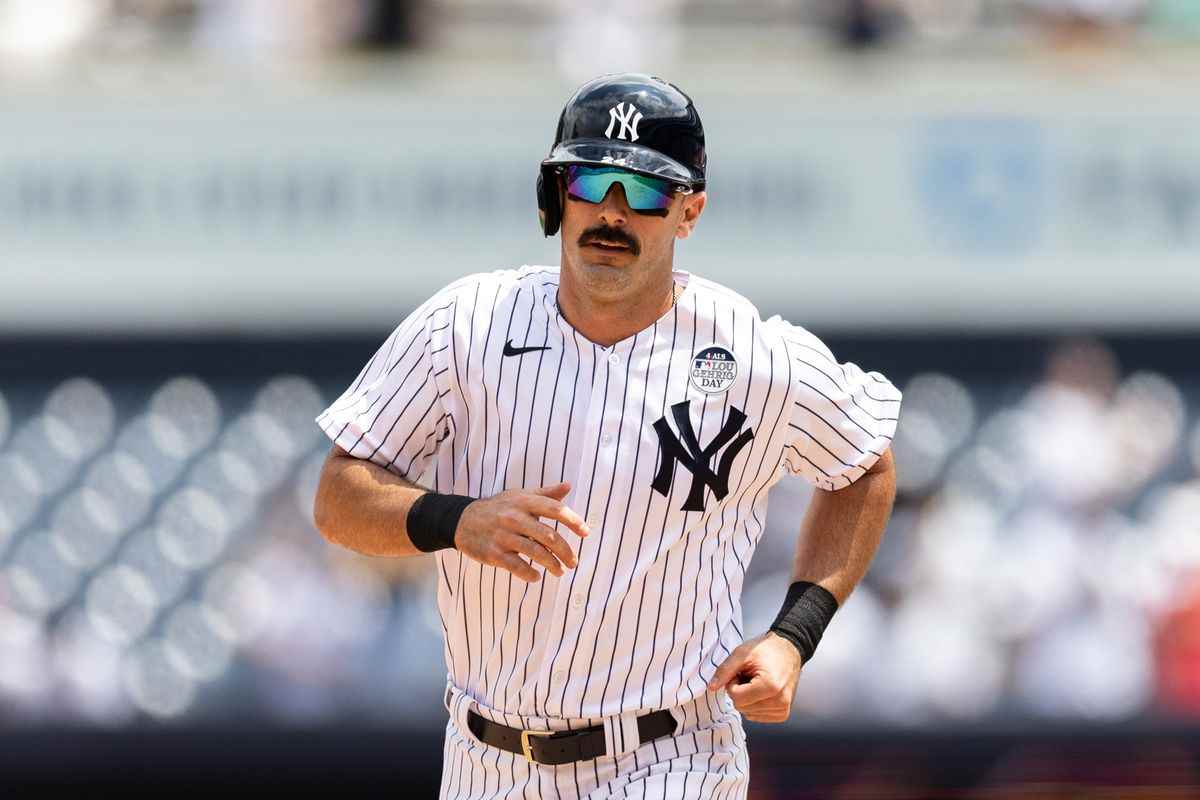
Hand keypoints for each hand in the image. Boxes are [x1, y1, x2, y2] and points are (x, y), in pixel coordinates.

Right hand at [453, 482, 589, 581]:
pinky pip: (517, 566)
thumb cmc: (498, 507)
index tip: (586, 532)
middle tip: (574, 562)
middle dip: (565, 551)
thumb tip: (568, 486)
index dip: (573, 520)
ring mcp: (503, 536)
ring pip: (535, 553)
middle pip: (548, 536)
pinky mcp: (494, 553)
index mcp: (524, 502)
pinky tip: (537, 577)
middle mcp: (514, 518)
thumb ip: (545, 494)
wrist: (462, 520)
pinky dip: (530, 574)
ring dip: (552, 565)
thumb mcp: (519, 496)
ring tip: (561, 572)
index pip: (554, 509)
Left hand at [707, 631, 802, 722]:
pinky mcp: (783, 713)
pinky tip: (762, 691)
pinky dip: (754, 705)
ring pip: (748, 713)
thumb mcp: (741, 653)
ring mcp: (783, 709)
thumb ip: (725, 671)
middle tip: (748, 675)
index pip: (736, 698)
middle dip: (739, 691)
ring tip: (756, 681)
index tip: (741, 671)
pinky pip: (757, 716)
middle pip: (741, 707)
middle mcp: (780, 701)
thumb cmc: (765, 649)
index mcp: (771, 686)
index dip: (733, 683)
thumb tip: (711, 688)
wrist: (789, 650)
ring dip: (747, 698)